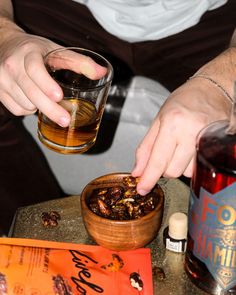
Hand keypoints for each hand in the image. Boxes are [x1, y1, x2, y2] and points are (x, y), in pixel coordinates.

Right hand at [0, 32, 105, 125]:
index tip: (59, 96)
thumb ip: (80, 62)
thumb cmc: (36, 50)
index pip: (34, 70)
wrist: (5, 45)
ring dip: (40, 108)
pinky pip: (17, 110)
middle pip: (30, 93)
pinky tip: (33, 100)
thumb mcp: (57, 51)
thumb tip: (103, 72)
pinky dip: (28, 110)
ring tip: (47, 98)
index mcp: (28, 54)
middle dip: (50, 109)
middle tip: (65, 120)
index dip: (46, 84)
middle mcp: (11, 67)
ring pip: (25, 104)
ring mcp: (2, 80)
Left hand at [132, 78, 230, 194]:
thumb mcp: (158, 121)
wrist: (212, 90)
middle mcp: (191, 134)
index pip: (158, 160)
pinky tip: (191, 148)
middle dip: (164, 168)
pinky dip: (191, 164)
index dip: (148, 178)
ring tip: (181, 145)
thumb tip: (138, 171)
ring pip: (187, 173)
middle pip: (172, 171)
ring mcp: (207, 141)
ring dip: (179, 165)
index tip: (142, 189)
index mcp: (172, 124)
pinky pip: (200, 168)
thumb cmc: (183, 102)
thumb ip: (146, 148)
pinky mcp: (217, 147)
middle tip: (166, 151)